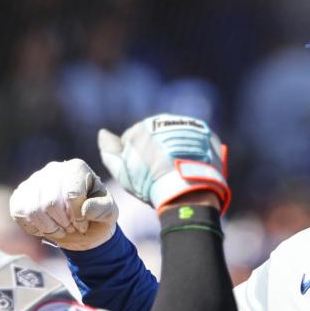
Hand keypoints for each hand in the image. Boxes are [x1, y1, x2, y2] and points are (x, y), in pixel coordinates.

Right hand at [9, 159, 118, 250]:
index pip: (71, 194)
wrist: (78, 226)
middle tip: (71, 228)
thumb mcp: (109, 213)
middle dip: (63, 223)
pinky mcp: (20, 194)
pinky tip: (46, 227)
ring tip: (61, 229)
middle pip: (50, 203)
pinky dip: (34, 227)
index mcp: (77, 168)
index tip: (83, 224)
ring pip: (33, 209)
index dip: (77, 216)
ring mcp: (34, 180)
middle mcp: (53, 169)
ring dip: (49, 228)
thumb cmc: (95, 215)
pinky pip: (19, 213)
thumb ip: (104, 209)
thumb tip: (85, 209)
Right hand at [98, 114, 230, 212]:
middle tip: (161, 173)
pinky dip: (194, 150)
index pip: (134, 140)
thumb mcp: (122, 171)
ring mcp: (187, 125)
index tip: (144, 174)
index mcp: (142, 127)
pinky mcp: (206, 133)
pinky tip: (192, 166)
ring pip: (176, 137)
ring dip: (175, 149)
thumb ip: (109, 150)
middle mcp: (165, 120)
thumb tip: (103, 133)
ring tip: (177, 171)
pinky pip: (197, 140)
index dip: (136, 159)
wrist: (188, 189)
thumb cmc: (151, 183)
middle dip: (157, 151)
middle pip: (156, 137)